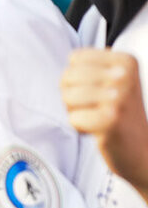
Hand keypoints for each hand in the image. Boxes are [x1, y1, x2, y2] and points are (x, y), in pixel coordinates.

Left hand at [61, 48, 147, 190]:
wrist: (141, 149)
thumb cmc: (119, 114)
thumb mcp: (110, 80)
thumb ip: (89, 66)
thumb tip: (70, 57)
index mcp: (126, 60)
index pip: (75, 58)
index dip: (78, 79)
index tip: (98, 91)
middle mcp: (124, 74)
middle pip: (67, 77)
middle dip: (73, 96)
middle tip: (97, 108)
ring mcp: (119, 96)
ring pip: (67, 96)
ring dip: (76, 112)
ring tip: (98, 118)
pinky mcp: (111, 119)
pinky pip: (73, 118)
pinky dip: (81, 127)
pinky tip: (100, 130)